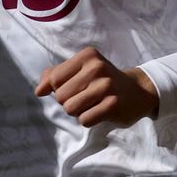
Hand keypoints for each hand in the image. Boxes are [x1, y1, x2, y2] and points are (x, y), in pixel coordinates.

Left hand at [35, 47, 158, 127]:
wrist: (138, 91)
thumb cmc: (102, 81)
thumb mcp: (80, 70)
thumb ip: (54, 76)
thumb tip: (39, 91)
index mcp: (87, 56)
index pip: (54, 79)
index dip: (59, 89)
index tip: (76, 87)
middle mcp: (97, 68)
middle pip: (61, 97)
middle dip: (69, 102)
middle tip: (87, 97)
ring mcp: (106, 86)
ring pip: (70, 109)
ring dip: (78, 112)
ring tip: (93, 104)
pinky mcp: (113, 105)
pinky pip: (84, 120)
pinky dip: (89, 120)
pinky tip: (101, 111)